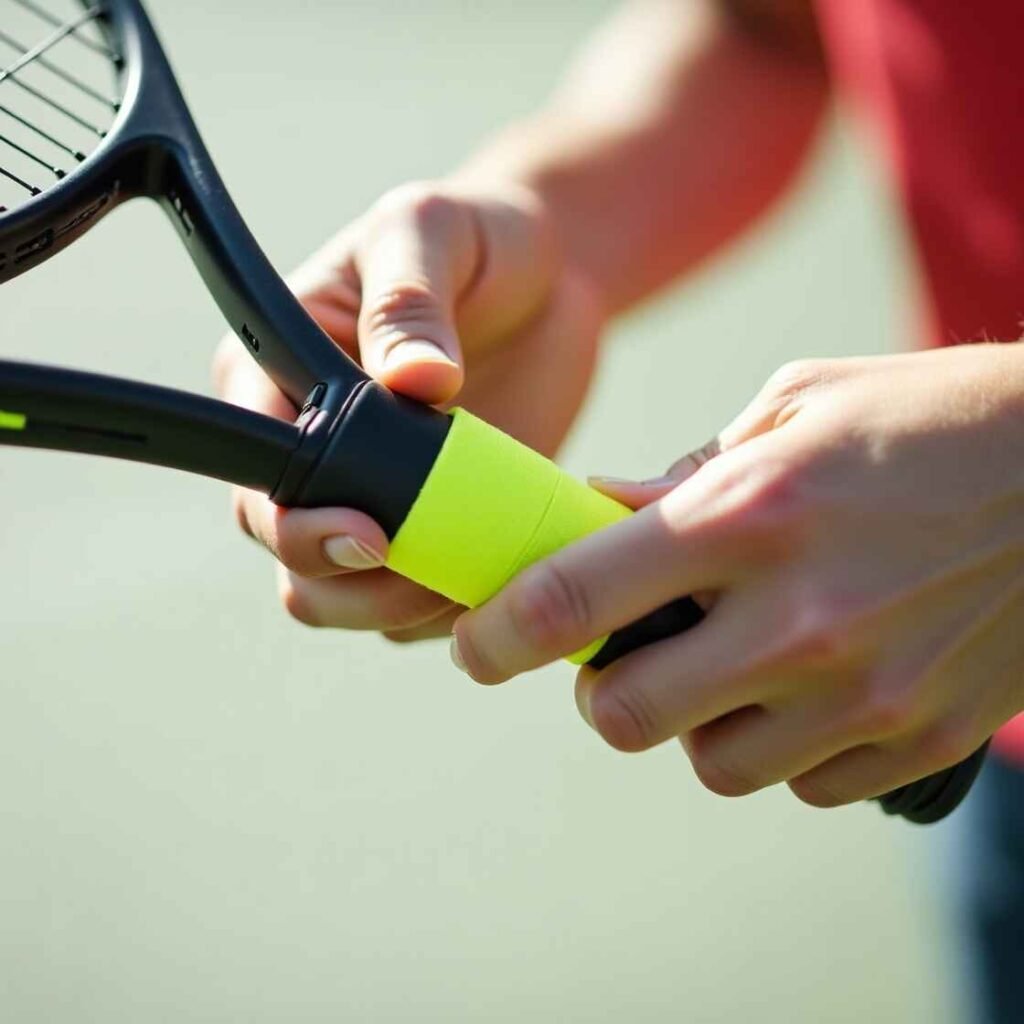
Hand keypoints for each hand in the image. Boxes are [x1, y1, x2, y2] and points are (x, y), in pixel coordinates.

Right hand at [214, 180, 603, 640]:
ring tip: (480, 571)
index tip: (374, 535)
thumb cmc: (477, 239)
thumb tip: (414, 384)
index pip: (255, 476)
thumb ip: (411, 301)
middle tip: (439, 565)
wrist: (552, 276)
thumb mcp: (432, 233)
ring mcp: (370, 496)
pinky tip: (504, 575)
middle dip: (355, 584)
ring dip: (407, 607)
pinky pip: (420, 601)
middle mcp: (308, 449)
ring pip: (350, 599)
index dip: (298, 524)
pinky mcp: (432, 526)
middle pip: (291, 559)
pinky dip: (455, 605)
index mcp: (277, 373)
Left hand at [452, 344, 1023, 806]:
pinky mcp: (916, 737)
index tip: (477, 645)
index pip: (576, 599)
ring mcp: (863, 690)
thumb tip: (593, 519)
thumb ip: (682, 476)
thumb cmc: (918, 422)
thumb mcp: (788, 409)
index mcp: (749, 513)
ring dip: (692, 720)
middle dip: (597, 690)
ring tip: (726, 661)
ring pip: (709, 763)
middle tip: (616, 653)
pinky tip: (804, 682)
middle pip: (623, 713)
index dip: (498, 634)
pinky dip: (778, 743)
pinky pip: (798, 781)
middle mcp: (799, 615)